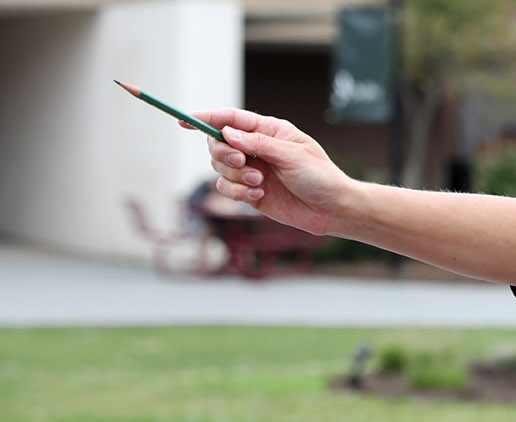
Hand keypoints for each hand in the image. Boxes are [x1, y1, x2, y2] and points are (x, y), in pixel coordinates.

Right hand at [188, 108, 355, 235]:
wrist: (332, 209)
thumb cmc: (320, 177)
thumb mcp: (292, 155)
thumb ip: (258, 144)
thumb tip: (227, 133)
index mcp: (269, 131)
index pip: (231, 119)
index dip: (205, 118)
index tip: (183, 120)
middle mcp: (257, 148)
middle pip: (217, 143)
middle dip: (223, 152)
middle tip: (242, 162)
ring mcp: (251, 170)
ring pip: (219, 166)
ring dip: (235, 175)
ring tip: (260, 182)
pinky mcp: (250, 191)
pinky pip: (227, 187)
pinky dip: (237, 191)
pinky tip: (259, 195)